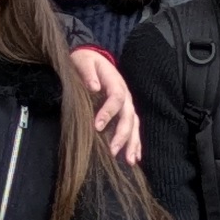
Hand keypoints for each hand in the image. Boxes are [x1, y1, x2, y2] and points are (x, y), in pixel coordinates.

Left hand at [71, 47, 142, 166]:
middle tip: (112, 150)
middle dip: (122, 134)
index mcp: (115, 82)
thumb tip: (94, 87)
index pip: (116, 98)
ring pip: (135, 125)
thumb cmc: (86, 62)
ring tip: (130, 161)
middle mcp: (126, 96)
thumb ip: (88, 73)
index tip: (96, 126)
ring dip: (133, 143)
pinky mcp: (126, 112)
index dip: (108, 112)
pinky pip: (134, 128)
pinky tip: (135, 157)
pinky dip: (136, 143)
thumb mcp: (84, 62)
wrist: (93, 58)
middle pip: (128, 116)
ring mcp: (128, 105)